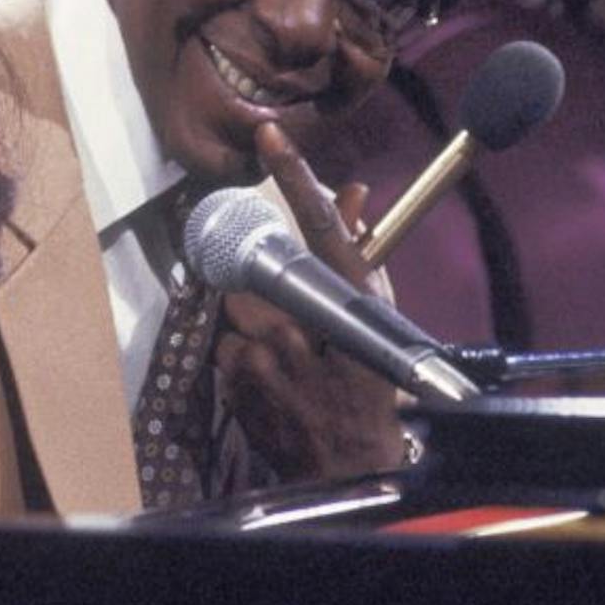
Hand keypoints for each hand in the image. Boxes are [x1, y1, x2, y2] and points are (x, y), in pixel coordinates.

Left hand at [212, 121, 401, 481]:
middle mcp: (301, 322)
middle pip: (261, 276)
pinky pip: (228, 349)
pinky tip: (274, 385)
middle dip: (269, 292)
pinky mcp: (235, 381)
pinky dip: (243, 359)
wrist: (349, 469)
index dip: (294, 177)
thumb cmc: (374, 397)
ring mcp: (263, 354)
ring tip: (290, 367)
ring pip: (239, 313)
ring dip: (256, 329)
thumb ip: (357, 258)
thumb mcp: (376, 322)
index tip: (269, 135)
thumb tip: (353, 197)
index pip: (318, 228)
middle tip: (296, 334)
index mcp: (346, 306)